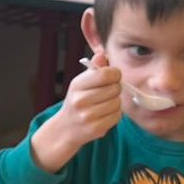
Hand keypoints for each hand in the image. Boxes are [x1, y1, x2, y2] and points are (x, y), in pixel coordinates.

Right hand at [32, 51, 122, 172]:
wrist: (66, 128)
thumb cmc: (77, 102)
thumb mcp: (81, 83)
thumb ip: (94, 68)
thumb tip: (102, 55)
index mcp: (77, 85)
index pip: (106, 74)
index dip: (114, 73)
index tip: (112, 77)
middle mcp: (81, 101)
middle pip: (115, 88)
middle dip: (115, 88)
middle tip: (107, 92)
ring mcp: (88, 116)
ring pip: (117, 102)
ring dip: (115, 102)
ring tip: (104, 104)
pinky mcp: (96, 129)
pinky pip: (117, 116)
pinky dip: (115, 114)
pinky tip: (105, 114)